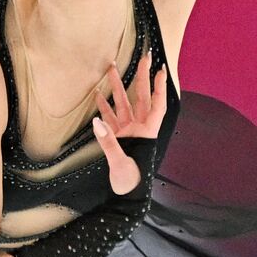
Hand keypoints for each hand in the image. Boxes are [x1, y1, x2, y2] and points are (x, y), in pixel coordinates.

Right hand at [92, 53, 167, 194]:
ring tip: (110, 68)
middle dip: (140, 77)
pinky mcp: (116, 138)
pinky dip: (104, 106)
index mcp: (146, 132)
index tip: (159, 68)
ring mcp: (127, 132)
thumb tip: (96, 122)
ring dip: (117, 87)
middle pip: (140, 97)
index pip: (156, 104)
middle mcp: (138, 128)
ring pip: (122, 104)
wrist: (126, 199)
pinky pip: (110, 118)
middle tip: (143, 57)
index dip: (158, 87)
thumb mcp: (121, 163)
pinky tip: (97, 94)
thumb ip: (108, 142)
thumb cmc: (130, 183)